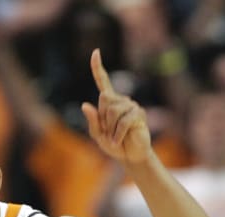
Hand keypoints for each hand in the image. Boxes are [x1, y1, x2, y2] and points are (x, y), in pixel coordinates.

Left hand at [82, 49, 151, 163]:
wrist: (128, 156)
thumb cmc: (113, 144)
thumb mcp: (97, 134)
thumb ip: (92, 121)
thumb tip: (85, 104)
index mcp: (108, 103)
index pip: (103, 82)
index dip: (98, 68)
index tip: (96, 52)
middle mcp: (120, 100)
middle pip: (104, 101)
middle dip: (103, 121)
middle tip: (108, 134)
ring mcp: (131, 106)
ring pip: (113, 111)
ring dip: (110, 128)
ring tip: (115, 138)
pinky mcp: (139, 114)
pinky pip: (123, 121)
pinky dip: (117, 134)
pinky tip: (118, 141)